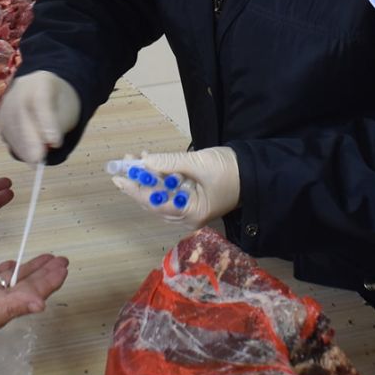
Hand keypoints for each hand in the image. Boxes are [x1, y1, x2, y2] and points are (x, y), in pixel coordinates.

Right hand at [0, 71, 80, 163]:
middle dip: (30, 140)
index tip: (56, 143)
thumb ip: (58, 126)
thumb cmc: (60, 103)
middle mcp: (20, 88)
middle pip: (21, 113)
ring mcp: (7, 101)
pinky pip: (5, 131)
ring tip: (34, 163)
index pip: (41, 100)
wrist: (46, 91)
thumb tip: (47, 146)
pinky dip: (15, 146)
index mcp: (41, 81)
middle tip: (38, 160)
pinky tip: (26, 156)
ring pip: (10, 125)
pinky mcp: (1, 114)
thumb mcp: (68, 111)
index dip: (46, 122)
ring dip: (22, 147)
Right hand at [0, 255, 69, 351]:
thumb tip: (41, 305)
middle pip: (27, 284)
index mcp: (2, 311)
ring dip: (29, 268)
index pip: (32, 293)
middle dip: (45, 272)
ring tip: (46, 257)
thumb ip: (9, 308)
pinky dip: (5, 268)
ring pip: (13, 278)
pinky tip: (12, 262)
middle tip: (62, 258)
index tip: (64, 267)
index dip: (49, 281)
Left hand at [111, 148, 239, 226]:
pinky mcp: (191, 196)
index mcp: (192, 214)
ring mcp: (189, 207)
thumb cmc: (231, 170)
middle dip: (138, 181)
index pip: (156, 203)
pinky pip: (169, 188)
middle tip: (123, 164)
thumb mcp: (199, 163)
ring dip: (147, 176)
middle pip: (154, 200)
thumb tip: (144, 162)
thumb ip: (171, 162)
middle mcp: (188, 216)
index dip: (136, 190)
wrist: (256, 171)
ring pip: (160, 193)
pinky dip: (159, 175)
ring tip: (133, 159)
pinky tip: (150, 160)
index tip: (119, 178)